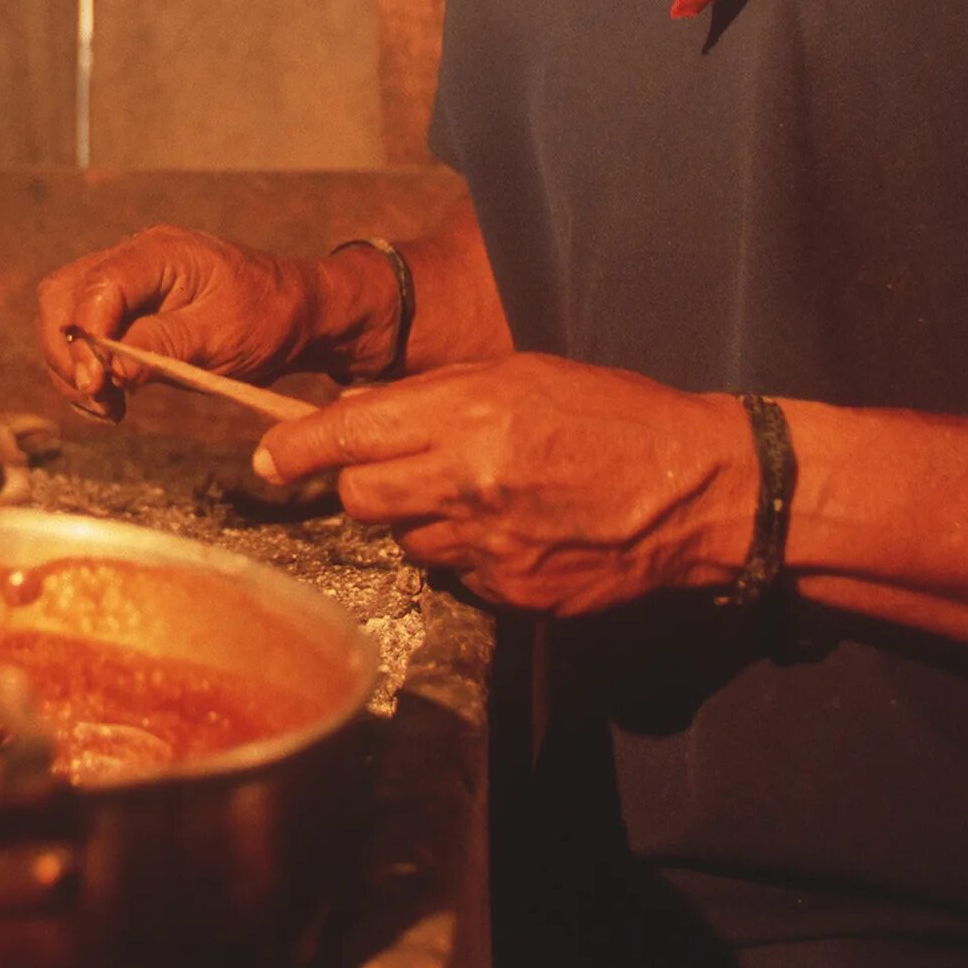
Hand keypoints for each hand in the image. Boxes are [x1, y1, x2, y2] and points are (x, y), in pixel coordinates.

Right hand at [37, 226, 332, 420]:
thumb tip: (109, 370)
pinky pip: (86, 330)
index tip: (97, 385)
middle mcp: (134, 258)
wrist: (297, 314)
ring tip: (107, 405)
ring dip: (72, 364)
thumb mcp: (220, 339)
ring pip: (65, 313)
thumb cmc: (267, 320)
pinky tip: (112, 396)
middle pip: (63, 295)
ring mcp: (128, 281)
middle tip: (99, 399)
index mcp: (161, 254)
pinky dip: (87, 366)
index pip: (97, 286)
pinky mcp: (128, 306)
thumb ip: (162, 348)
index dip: (85, 338)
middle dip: (67, 353)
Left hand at [253, 355, 754, 614]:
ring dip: (421, 521)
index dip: (296, 448)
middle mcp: (467, 480)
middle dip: (362, 484)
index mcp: (468, 413)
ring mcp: (488, 543)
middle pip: (358, 497)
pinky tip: (514, 531)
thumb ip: (436, 399)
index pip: (346, 435)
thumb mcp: (522, 376)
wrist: (698, 489)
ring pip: (404, 540)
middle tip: (394, 471)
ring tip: (479, 497)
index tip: (269, 457)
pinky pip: (455, 574)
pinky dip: (468, 554)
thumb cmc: (614, 417)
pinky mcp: (512, 591)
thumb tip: (360, 417)